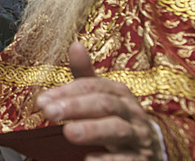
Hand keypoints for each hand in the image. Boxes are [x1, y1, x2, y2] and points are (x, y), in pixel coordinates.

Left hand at [36, 42, 162, 159]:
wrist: (152, 148)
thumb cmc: (119, 117)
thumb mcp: (104, 95)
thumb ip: (86, 75)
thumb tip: (75, 45)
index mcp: (119, 93)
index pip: (91, 86)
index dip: (67, 92)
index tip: (42, 101)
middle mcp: (130, 112)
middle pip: (105, 105)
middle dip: (76, 107)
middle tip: (50, 112)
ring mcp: (137, 136)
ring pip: (117, 130)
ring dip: (92, 130)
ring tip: (69, 133)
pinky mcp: (140, 160)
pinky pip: (126, 159)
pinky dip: (108, 160)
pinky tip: (89, 159)